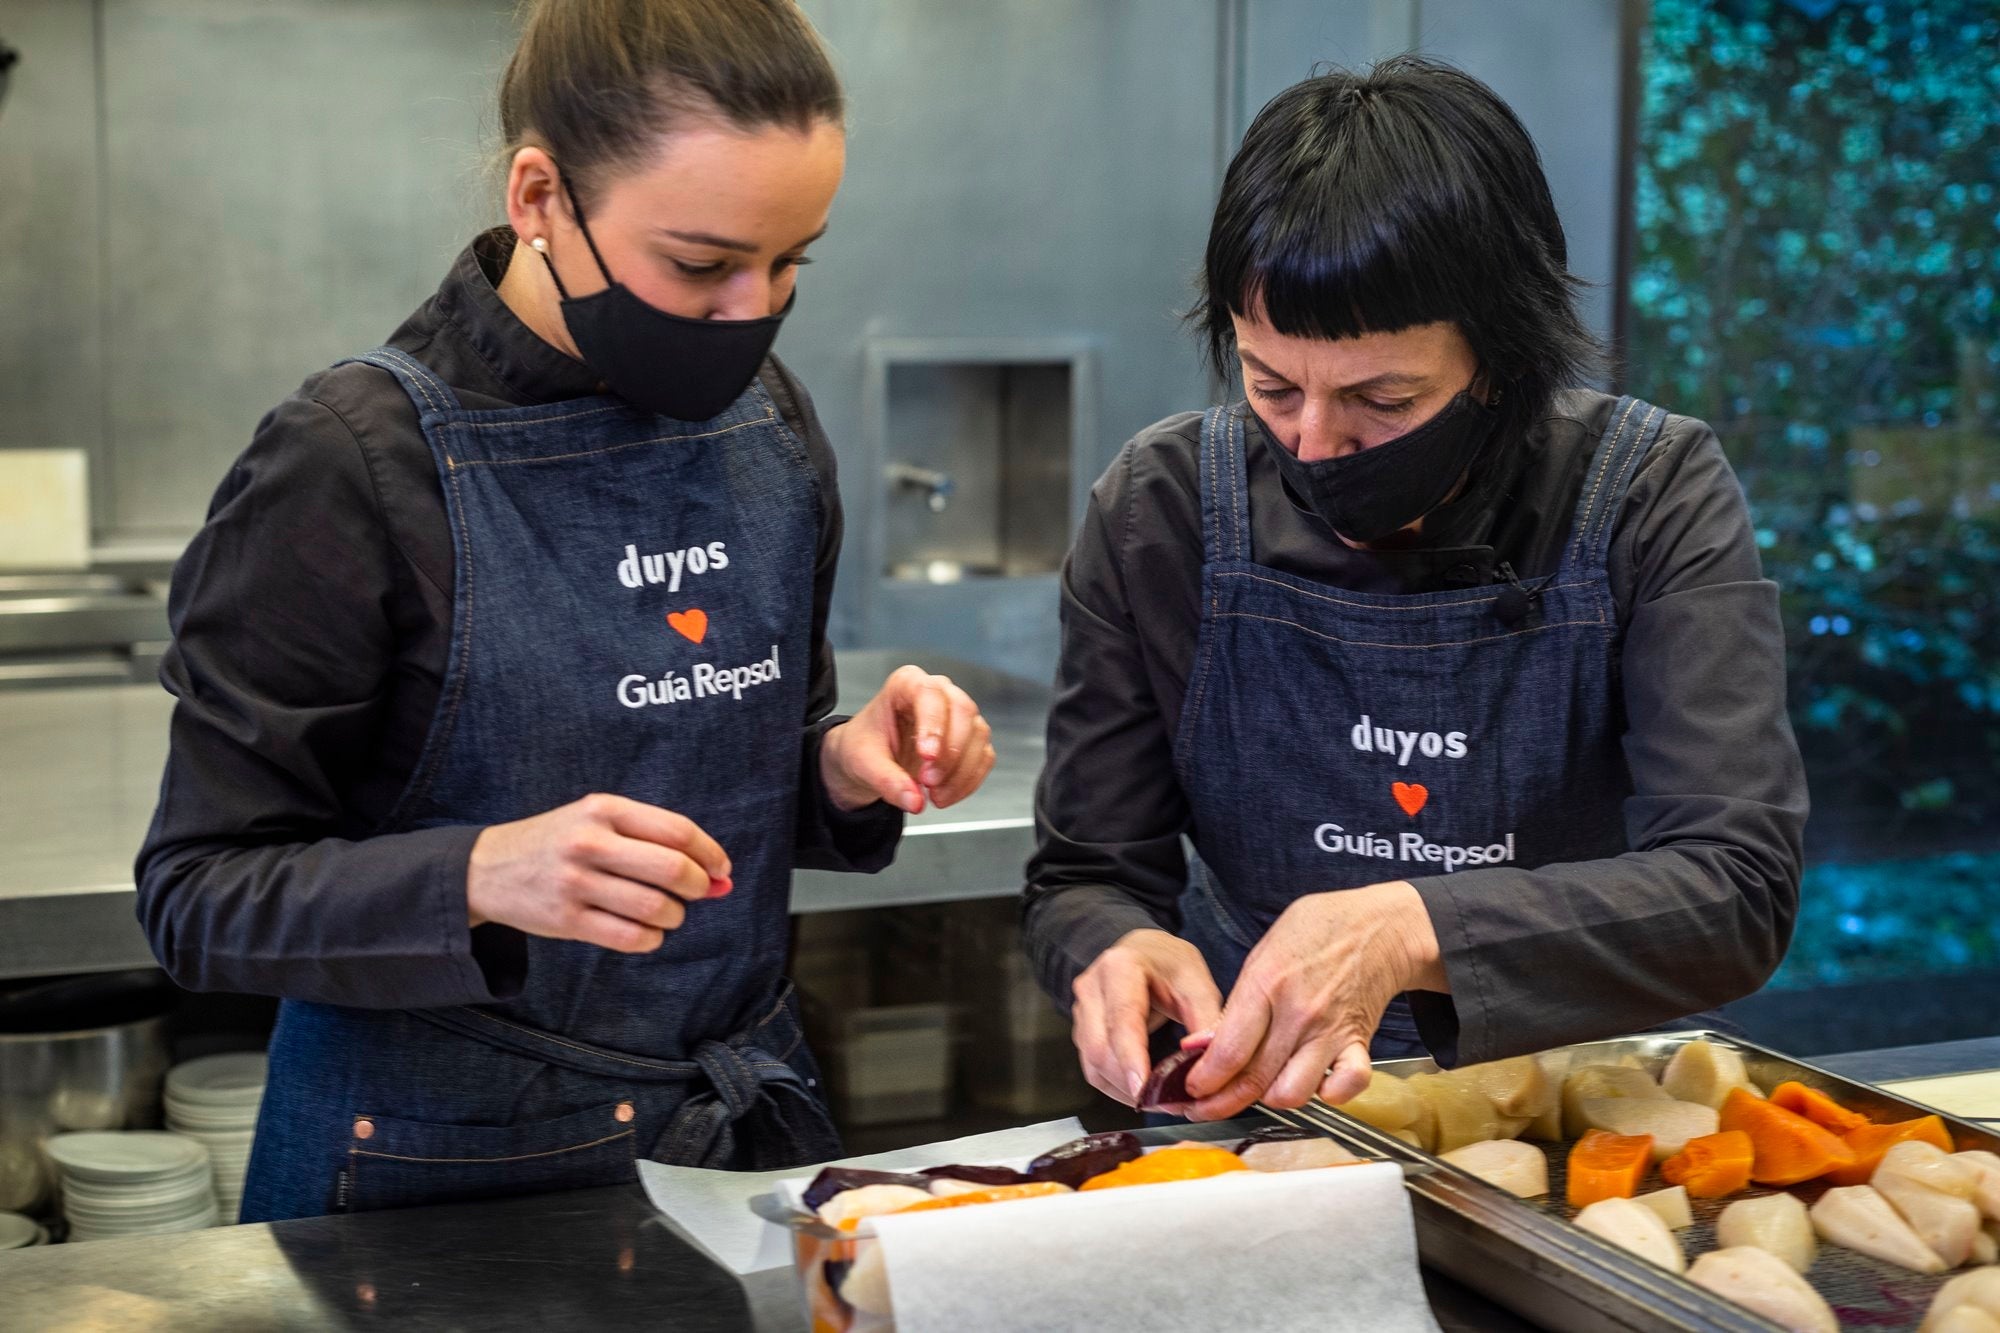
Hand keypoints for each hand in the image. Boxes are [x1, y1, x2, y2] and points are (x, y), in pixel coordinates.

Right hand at [466, 793, 730, 952]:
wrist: (485, 868)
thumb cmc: (558, 841)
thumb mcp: (597, 820)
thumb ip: (654, 840)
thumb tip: (719, 877)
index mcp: (604, 810)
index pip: (677, 831)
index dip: (710, 853)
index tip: (721, 869)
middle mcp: (589, 843)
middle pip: (671, 869)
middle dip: (698, 886)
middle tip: (697, 892)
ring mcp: (575, 883)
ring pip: (654, 908)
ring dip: (675, 916)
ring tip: (668, 914)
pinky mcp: (565, 921)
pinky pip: (629, 937)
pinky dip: (651, 939)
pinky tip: (647, 932)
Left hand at [820, 665, 995, 813]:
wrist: (872, 757)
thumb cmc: (866, 745)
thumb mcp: (864, 763)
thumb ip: (888, 781)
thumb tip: (914, 801)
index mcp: (906, 684)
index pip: (929, 694)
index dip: (933, 724)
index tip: (927, 756)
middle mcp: (939, 693)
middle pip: (962, 711)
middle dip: (950, 752)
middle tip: (928, 782)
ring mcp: (959, 715)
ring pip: (977, 735)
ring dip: (960, 772)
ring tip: (934, 795)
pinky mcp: (971, 739)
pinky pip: (983, 757)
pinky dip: (969, 781)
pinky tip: (946, 795)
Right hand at [1069, 928, 1222, 1108]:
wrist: (1144, 953)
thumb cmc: (1170, 966)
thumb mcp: (1198, 983)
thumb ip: (1207, 1021)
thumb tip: (1208, 1061)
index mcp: (1120, 968)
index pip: (1122, 1019)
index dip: (1131, 1058)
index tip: (1144, 1089)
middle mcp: (1091, 987)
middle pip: (1100, 1048)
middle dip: (1132, 1083)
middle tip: (1168, 1103)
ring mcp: (1081, 1011)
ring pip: (1093, 1064)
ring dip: (1125, 1090)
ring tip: (1160, 1100)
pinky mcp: (1081, 1031)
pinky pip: (1093, 1069)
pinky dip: (1117, 1087)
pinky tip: (1142, 1091)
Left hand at [1178, 882, 1444, 1120]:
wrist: (1377, 926)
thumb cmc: (1314, 933)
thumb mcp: (1262, 952)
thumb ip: (1236, 1001)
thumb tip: (1203, 1044)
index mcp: (1267, 984)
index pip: (1229, 1051)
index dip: (1204, 1080)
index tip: (1191, 1089)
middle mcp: (1298, 1013)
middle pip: (1253, 1079)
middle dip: (1220, 1103)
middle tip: (1204, 1107)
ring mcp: (1330, 1031)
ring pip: (1293, 1093)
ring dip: (1270, 1099)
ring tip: (1258, 1090)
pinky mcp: (1359, 1042)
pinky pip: (1348, 1086)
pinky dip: (1331, 1096)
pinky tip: (1316, 1086)